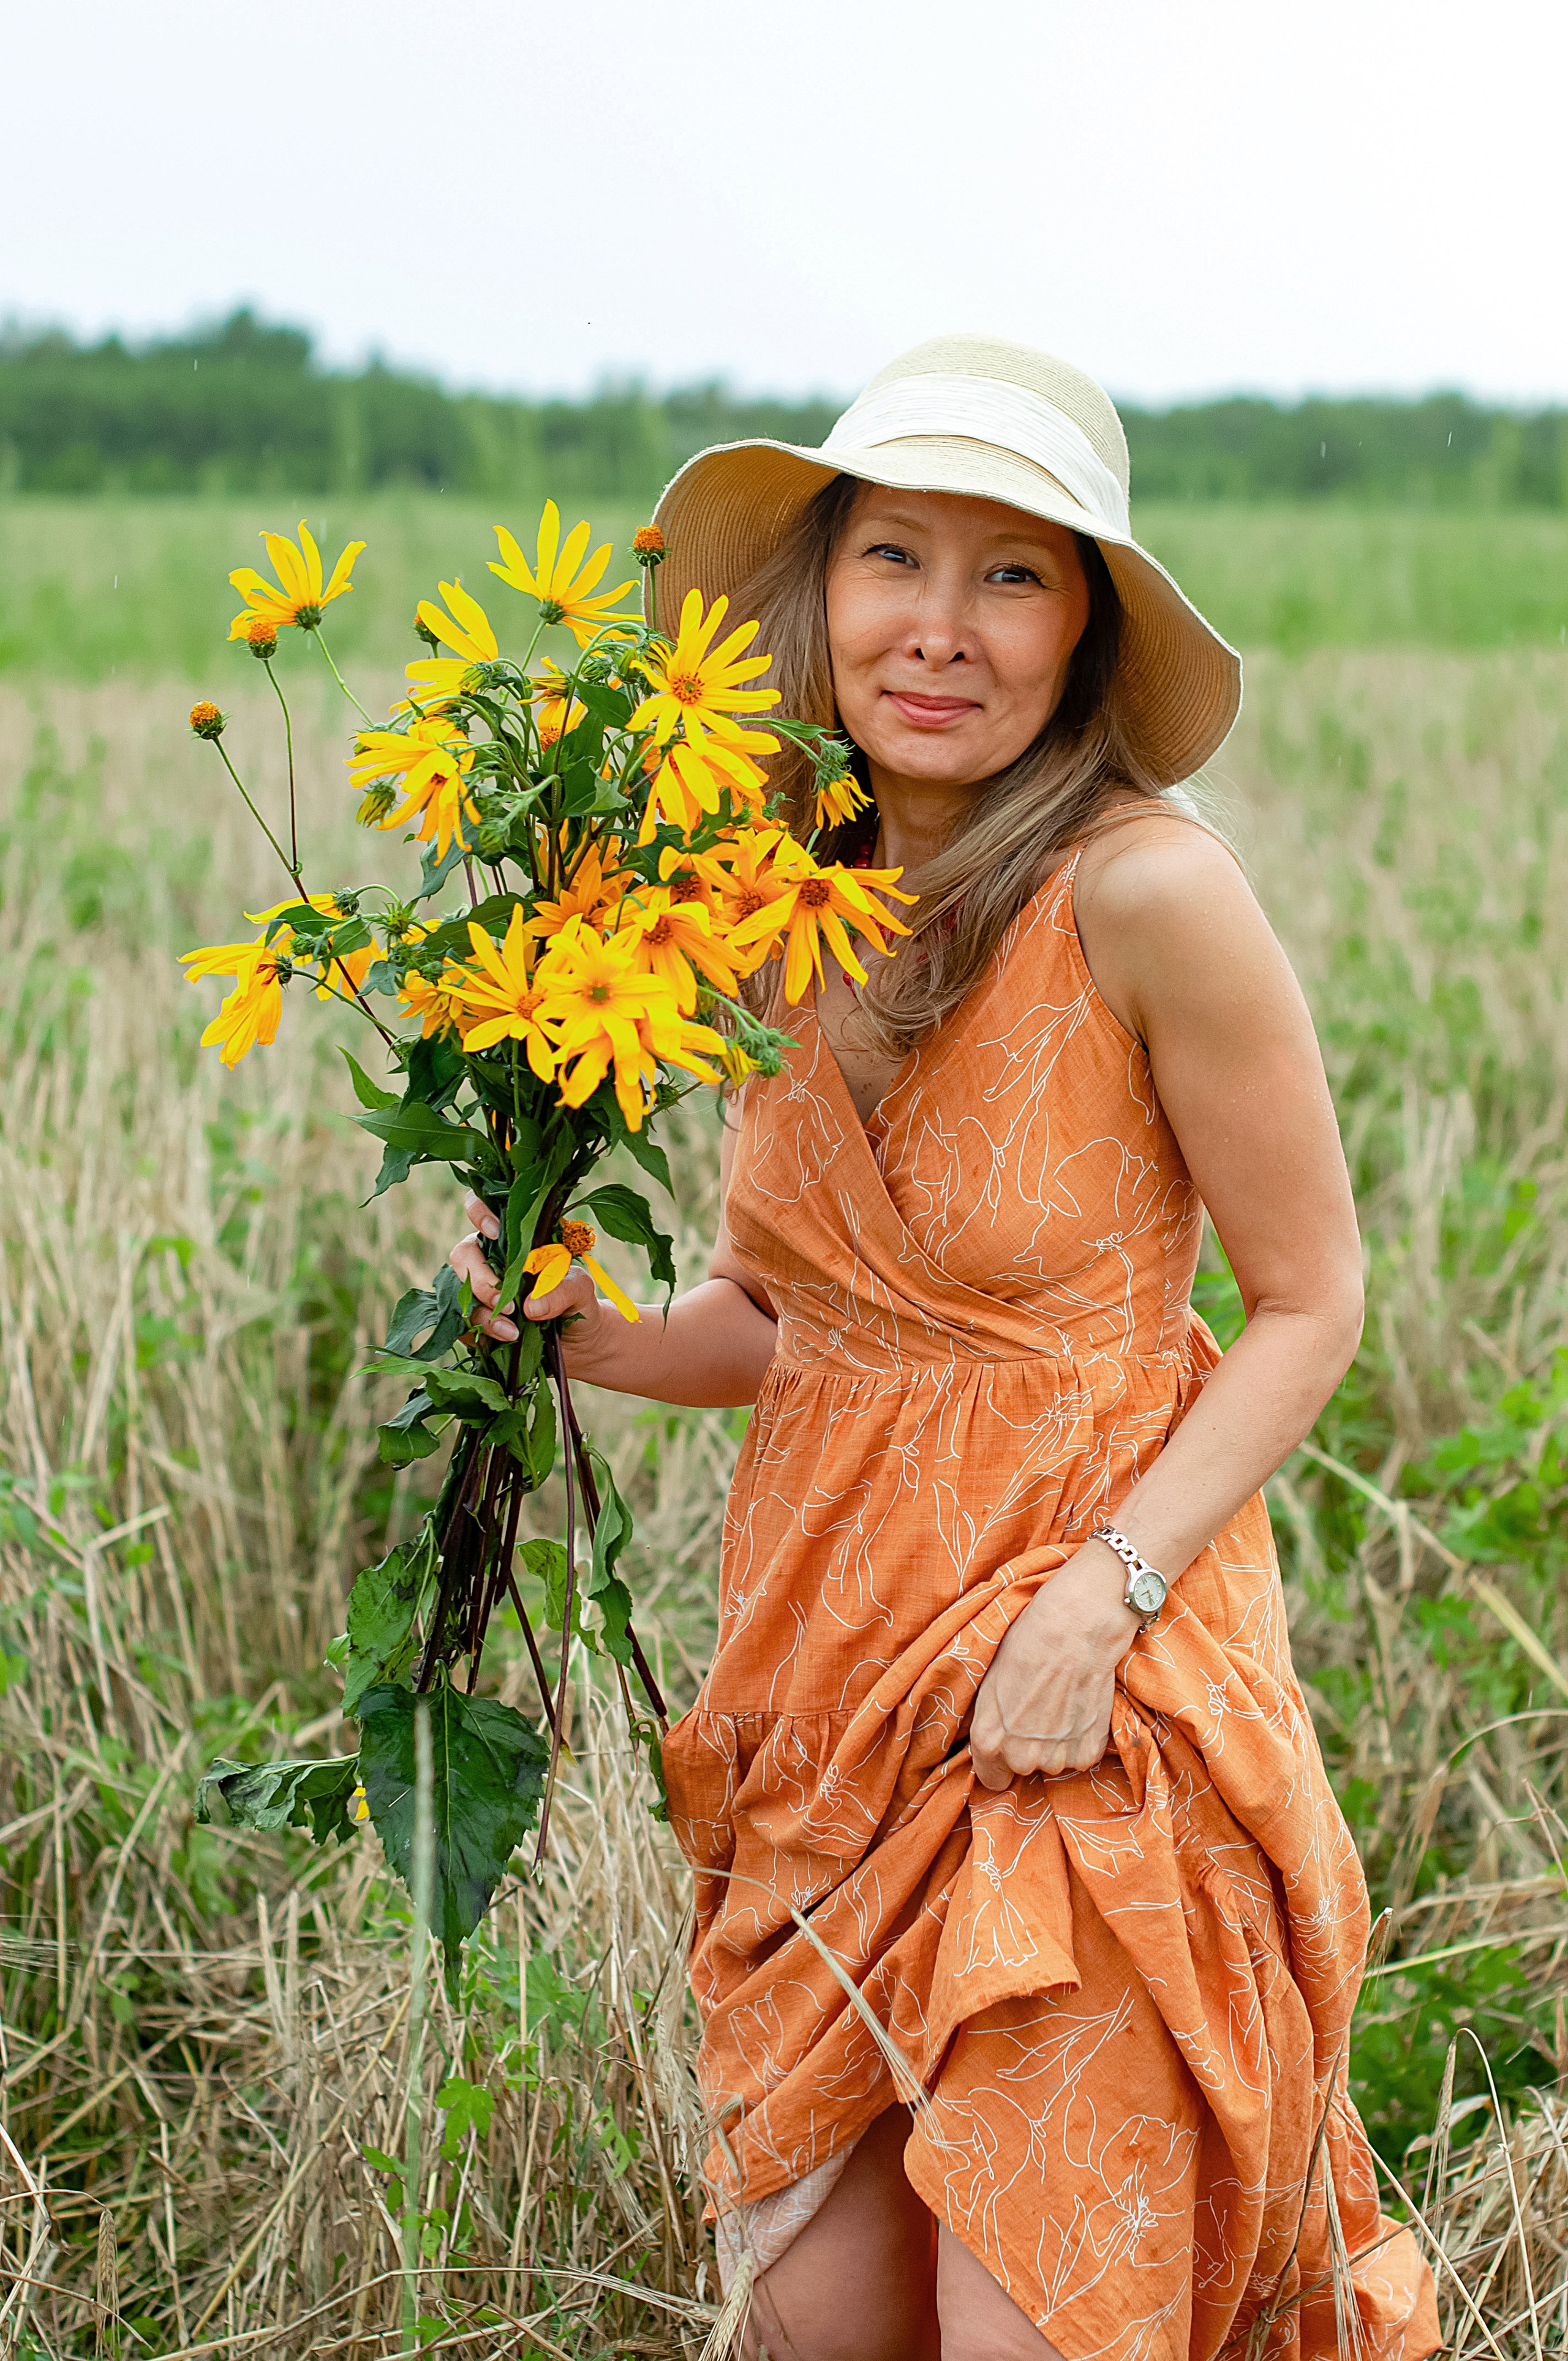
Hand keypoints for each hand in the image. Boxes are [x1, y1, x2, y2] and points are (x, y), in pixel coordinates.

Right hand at [448, 1191, 609, 1376]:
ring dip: (484, 1314)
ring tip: (512, 1331)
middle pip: (462, 1255)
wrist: (577, 1340)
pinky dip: (482, 1333)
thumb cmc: (577, 1301)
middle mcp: (488, 1260)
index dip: (479, 1213)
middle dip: (480, 1280)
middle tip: (507, 1305)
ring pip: (459, 1294)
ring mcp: (477, 1290)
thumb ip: (562, 1289)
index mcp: (512, 1239)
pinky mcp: (474, 1320)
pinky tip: (506, 1338)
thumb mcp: (580, 1289)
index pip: (482, 1210)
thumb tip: (530, 1306)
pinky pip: (463, 1324)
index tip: (494, 1232)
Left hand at [969, 1542, 1139, 1789]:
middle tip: (1039, 1709)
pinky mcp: (1088, 1752)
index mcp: (989, 1741)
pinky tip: (1079, 1707)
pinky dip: (1081, 1738)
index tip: (1010, 1741)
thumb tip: (989, 1734)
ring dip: (1057, 1742)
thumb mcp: (989, 1681)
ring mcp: (1057, 1758)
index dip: (1000, 1759)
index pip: (991, 1779)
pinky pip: (1080, 1756)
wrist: (1075, 1630)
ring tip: (1061, 1703)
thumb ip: (988, 1720)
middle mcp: (1021, 1757)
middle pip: (1024, 1767)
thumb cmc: (1027, 1645)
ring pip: (1054, 1762)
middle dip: (1030, 1746)